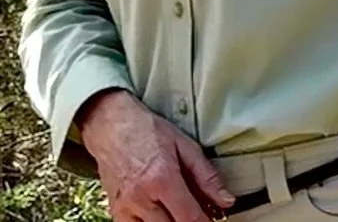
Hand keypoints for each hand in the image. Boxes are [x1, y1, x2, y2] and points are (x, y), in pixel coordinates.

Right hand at [77, 89, 235, 221]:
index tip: (212, 219)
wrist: (111, 126)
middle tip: (196, 212)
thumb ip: (206, 176)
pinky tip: (160, 213)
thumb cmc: (147, 131)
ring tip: (178, 210)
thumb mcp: (183, 144)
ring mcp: (125, 209)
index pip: (189, 218)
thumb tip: (226, 201)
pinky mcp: (116, 214)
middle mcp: (141, 198)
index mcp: (162, 178)